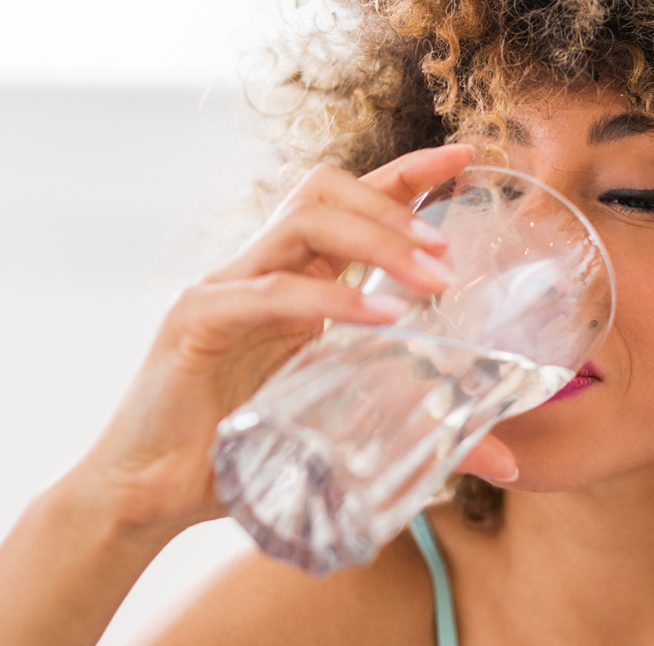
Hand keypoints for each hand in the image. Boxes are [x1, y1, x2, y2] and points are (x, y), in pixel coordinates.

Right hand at [66, 144, 517, 540]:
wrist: (149, 496)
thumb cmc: (240, 456)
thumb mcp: (341, 431)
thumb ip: (417, 429)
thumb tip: (504, 457)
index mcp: (291, 280)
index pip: (350, 202)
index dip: (408, 173)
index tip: (469, 156)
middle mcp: (257, 269)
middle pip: (325, 190)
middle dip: (395, 205)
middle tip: (450, 252)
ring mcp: (223, 287)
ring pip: (301, 221)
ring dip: (375, 239)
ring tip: (429, 279)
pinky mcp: (195, 321)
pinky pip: (270, 293)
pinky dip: (328, 299)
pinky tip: (378, 321)